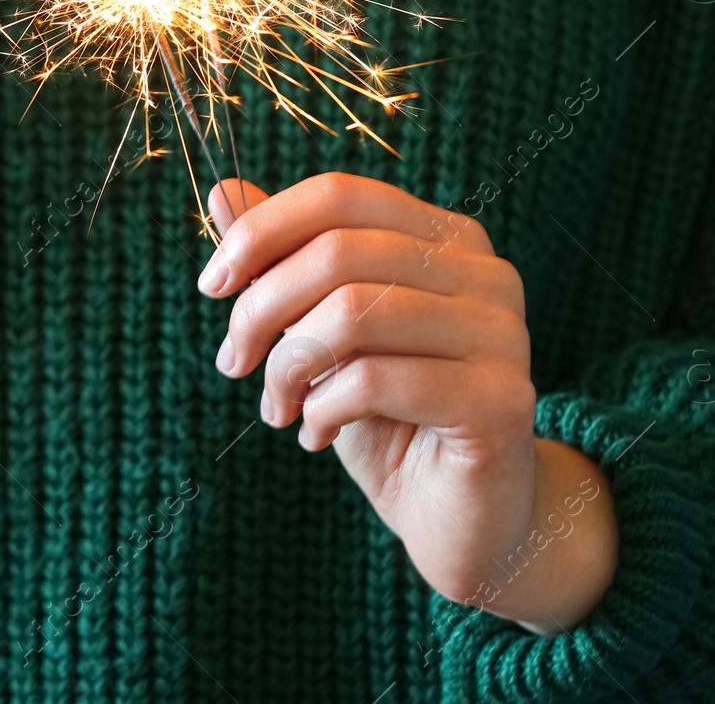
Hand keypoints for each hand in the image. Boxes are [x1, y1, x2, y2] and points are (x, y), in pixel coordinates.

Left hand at [199, 173, 616, 633]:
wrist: (462, 521)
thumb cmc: (389, 419)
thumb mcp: (321, 335)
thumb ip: (284, 263)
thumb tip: (224, 192)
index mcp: (446, 239)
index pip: (340, 197)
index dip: (262, 231)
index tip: (212, 286)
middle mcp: (485, 273)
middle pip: (340, 252)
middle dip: (261, 307)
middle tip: (234, 362)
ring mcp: (502, 333)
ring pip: (354, 313)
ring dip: (288, 366)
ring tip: (275, 408)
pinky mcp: (501, 399)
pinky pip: (377, 381)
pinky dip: (323, 408)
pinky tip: (316, 434)